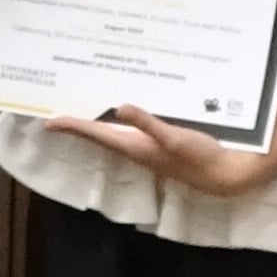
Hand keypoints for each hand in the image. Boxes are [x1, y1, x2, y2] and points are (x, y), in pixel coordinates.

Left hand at [45, 106, 276, 197]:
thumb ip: (148, 124)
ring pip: (115, 130)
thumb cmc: (199, 158)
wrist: (227, 175)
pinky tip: (124, 106)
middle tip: (58, 105)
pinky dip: (123, 117)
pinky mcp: (160, 144)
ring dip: (98, 117)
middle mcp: (135, 148)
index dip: (72, 126)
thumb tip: (119, 108)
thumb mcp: (174, 138)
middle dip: (79, 119)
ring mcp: (147, 147)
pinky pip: (133, 128)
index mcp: (134, 147)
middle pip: (99, 131)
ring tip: (82, 102)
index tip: (49, 119)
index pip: (96, 133)